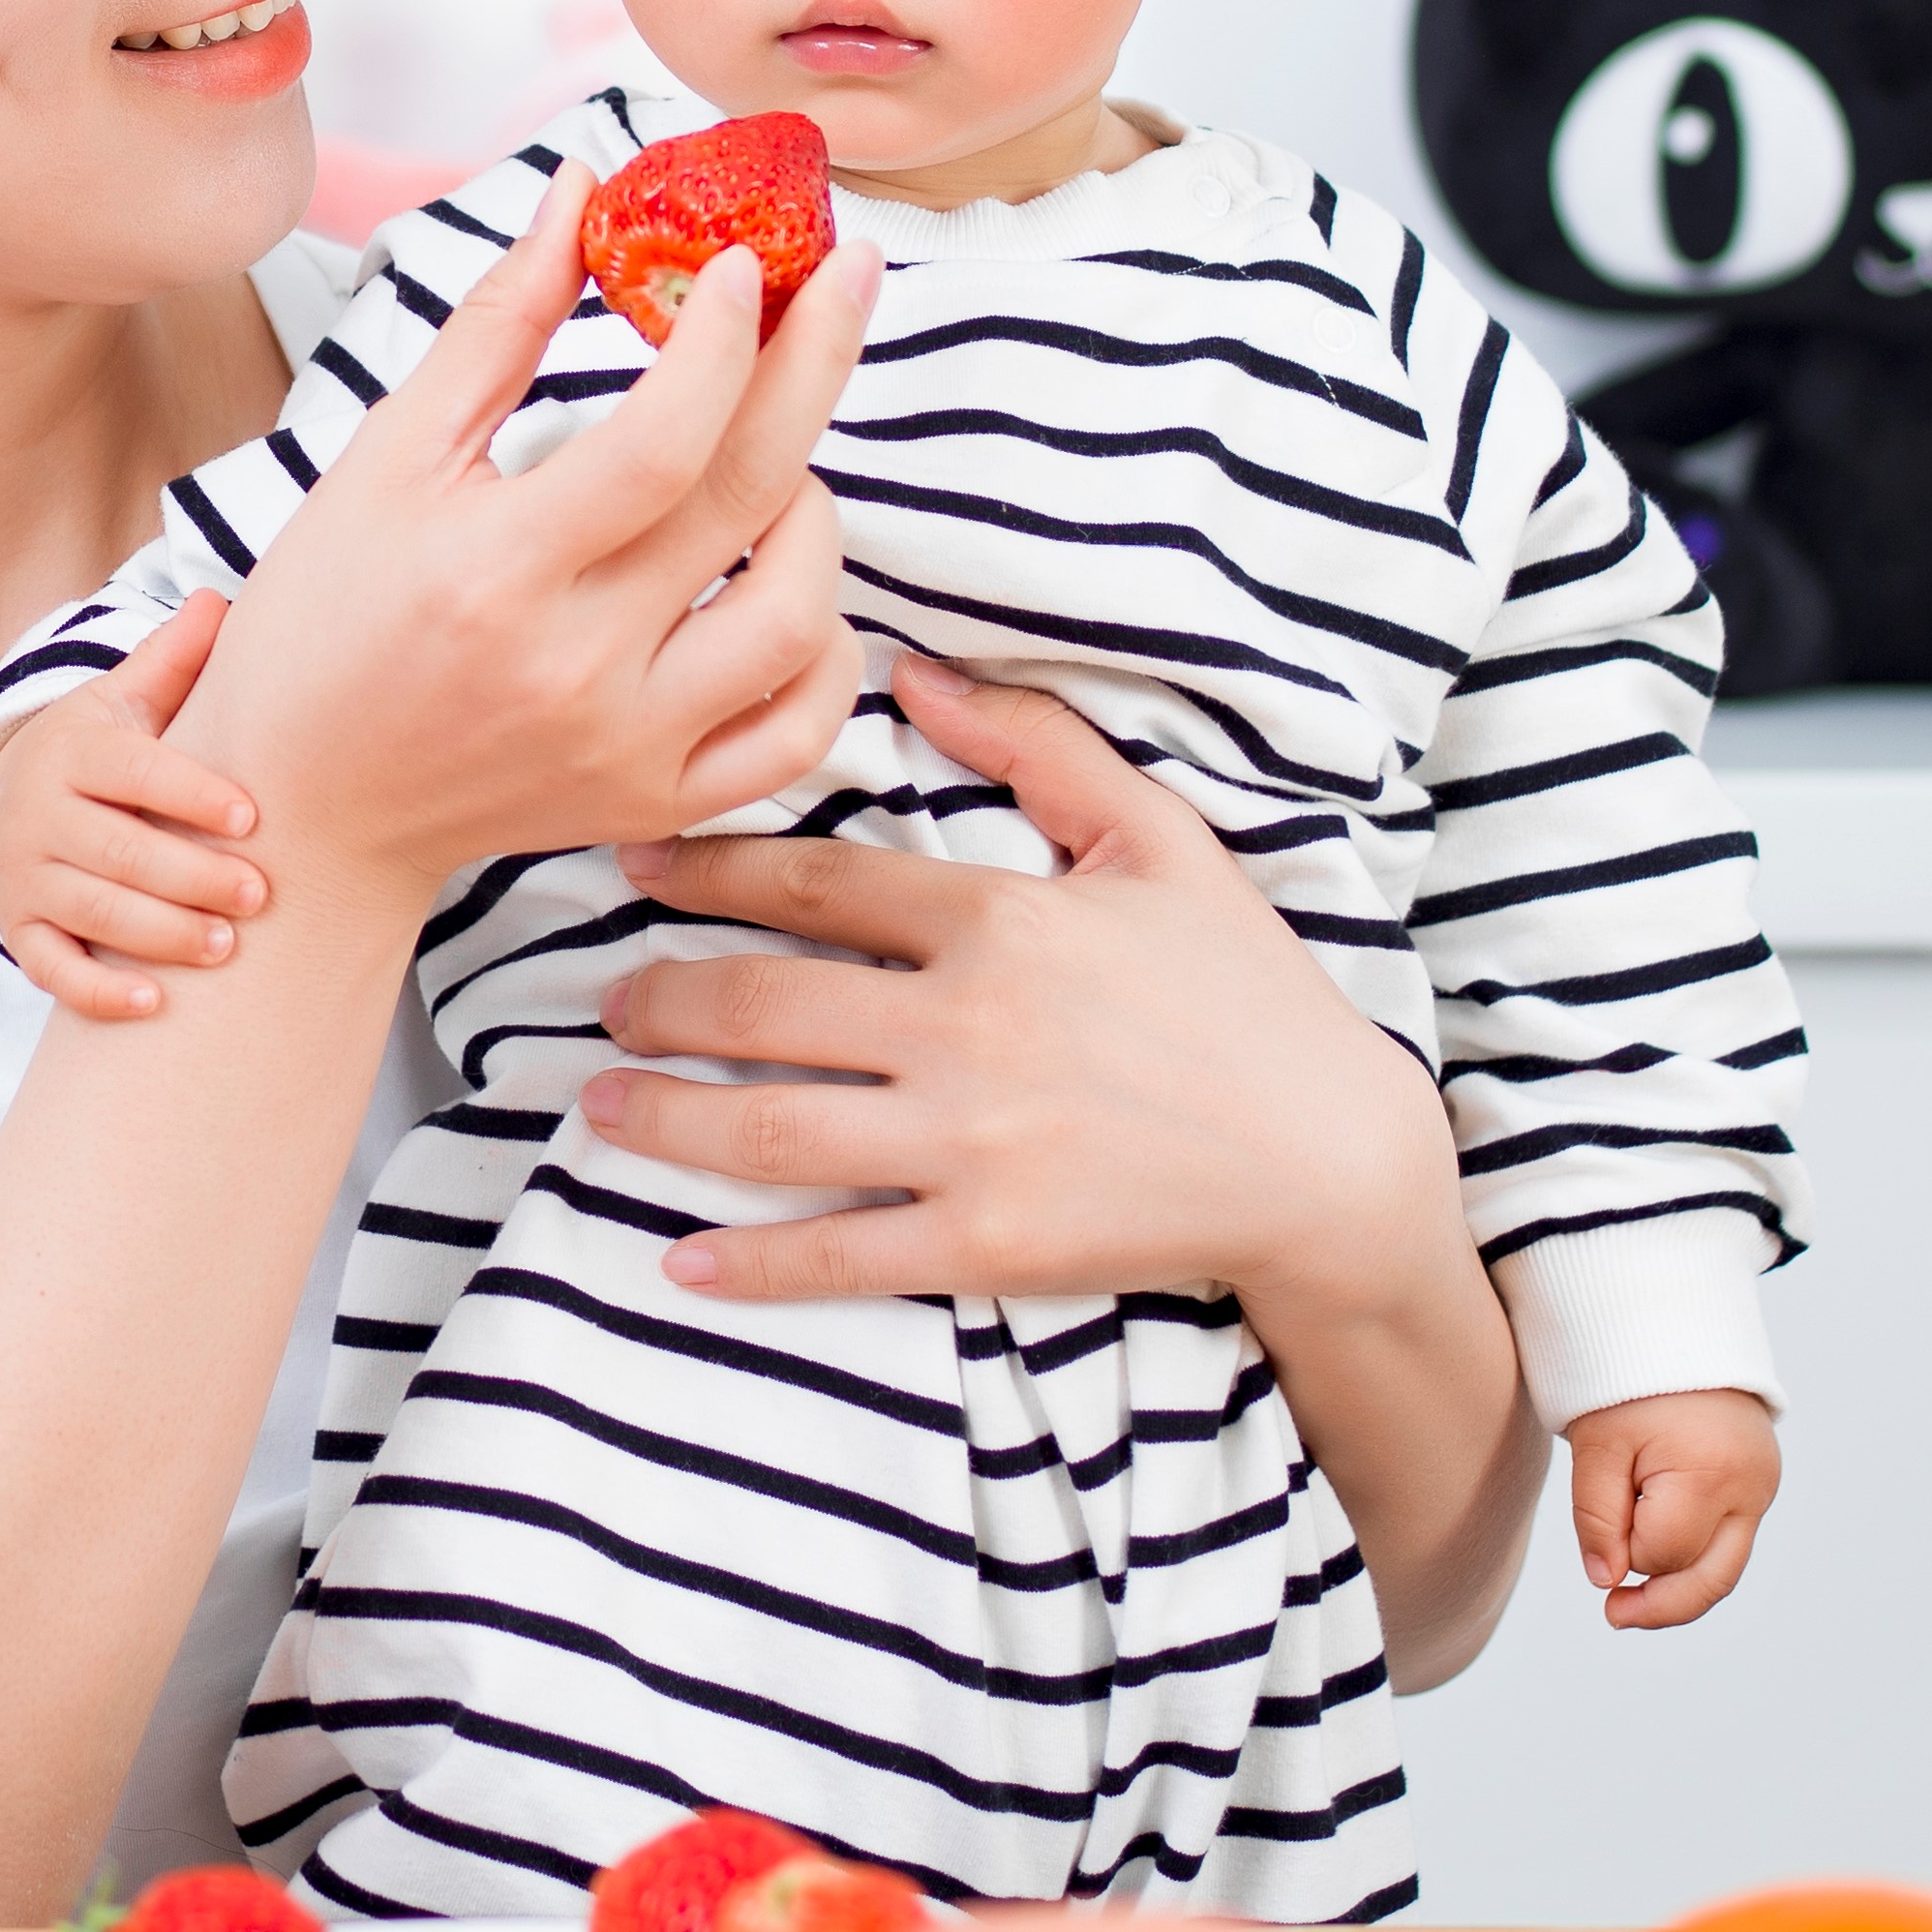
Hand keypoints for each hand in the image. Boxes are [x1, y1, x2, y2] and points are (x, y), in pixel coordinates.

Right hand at [0, 593, 270, 1020]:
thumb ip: (173, 662)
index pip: (137, 772)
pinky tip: (154, 1004)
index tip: (250, 818)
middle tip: (257, 896)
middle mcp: (40, 812)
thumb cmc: (103, 753)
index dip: (192, 795)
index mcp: (76, 750)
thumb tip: (220, 600)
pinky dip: (98, 991)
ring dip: (160, 934)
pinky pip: (52, 967)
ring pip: (92, 910)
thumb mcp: (126, 702)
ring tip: (224, 948)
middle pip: (118, 849)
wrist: (15, 797)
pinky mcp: (20, 927)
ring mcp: (25, 874)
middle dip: (190, 876)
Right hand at [168, 171, 871, 914]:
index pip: (661, 442)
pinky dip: (824, 652)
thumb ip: (496, 326)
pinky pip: (798, 732)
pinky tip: (789, 582)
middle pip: (750, 497)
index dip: (723, 340)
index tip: (747, 261)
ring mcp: (628, 745)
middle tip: (848, 272)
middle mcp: (575, 666)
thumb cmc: (327, 622)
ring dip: (818, 511)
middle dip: (817, 361)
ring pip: (796, 616)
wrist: (302, 805)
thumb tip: (581, 193)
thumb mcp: (386, 458)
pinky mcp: (657, 801)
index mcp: (495, 570)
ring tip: (779, 457)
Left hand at [575, 646, 1454, 1314]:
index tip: (632, 864)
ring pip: (771, 1128)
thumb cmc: (1244, 992)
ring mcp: (972, 1142)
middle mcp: (967, 1026)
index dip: (706, 869)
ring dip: (664, 1120)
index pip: (815, 882)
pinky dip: (750, 1261)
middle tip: (602, 1003)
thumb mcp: (1160, 841)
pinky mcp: (988, 1242)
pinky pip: (839, 1251)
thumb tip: (918, 671)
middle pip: (761, 1006)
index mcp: (1000, 919)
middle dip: (658, 1002)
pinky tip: (682, 1260)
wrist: (1330, 1158)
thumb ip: (1040, 745)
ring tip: (600, 1106)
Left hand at [1566, 1389, 1778, 1626]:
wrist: (1673, 1328)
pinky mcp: (1760, 1486)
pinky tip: (1659, 1563)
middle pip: (1711, 1578)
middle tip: (1613, 1616)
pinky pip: (1730, 1542)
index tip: (1601, 1532)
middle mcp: (1751, 1488)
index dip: (1625, 1555)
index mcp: (1711, 1474)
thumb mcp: (1598, 1445)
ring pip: (1725, 1567)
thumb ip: (1597, 1518)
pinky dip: (1695, 1557)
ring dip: (1679, 1588)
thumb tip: (1607, 1581)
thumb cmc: (1627, 1381)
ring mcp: (1763, 1489)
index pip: (1663, 1553)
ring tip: (1631, 1604)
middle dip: (1662, 1605)